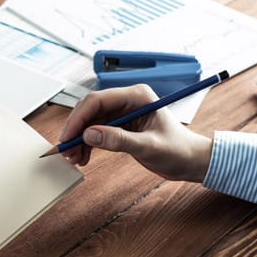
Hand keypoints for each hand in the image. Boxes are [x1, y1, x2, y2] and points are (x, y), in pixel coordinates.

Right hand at [60, 84, 212, 181]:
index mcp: (136, 96)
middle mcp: (127, 101)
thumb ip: (119, 140)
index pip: (97, 100)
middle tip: (66, 150)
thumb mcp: (148, 146)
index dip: (78, 118)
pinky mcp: (120, 126)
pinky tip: (83, 157)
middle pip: (90, 110)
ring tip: (74, 158)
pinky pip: (96, 132)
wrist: (191, 161)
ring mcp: (122, 113)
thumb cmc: (178, 150)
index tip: (68, 137)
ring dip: (79, 139)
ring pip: (90, 122)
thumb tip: (89, 135)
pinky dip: (87, 144)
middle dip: (76, 130)